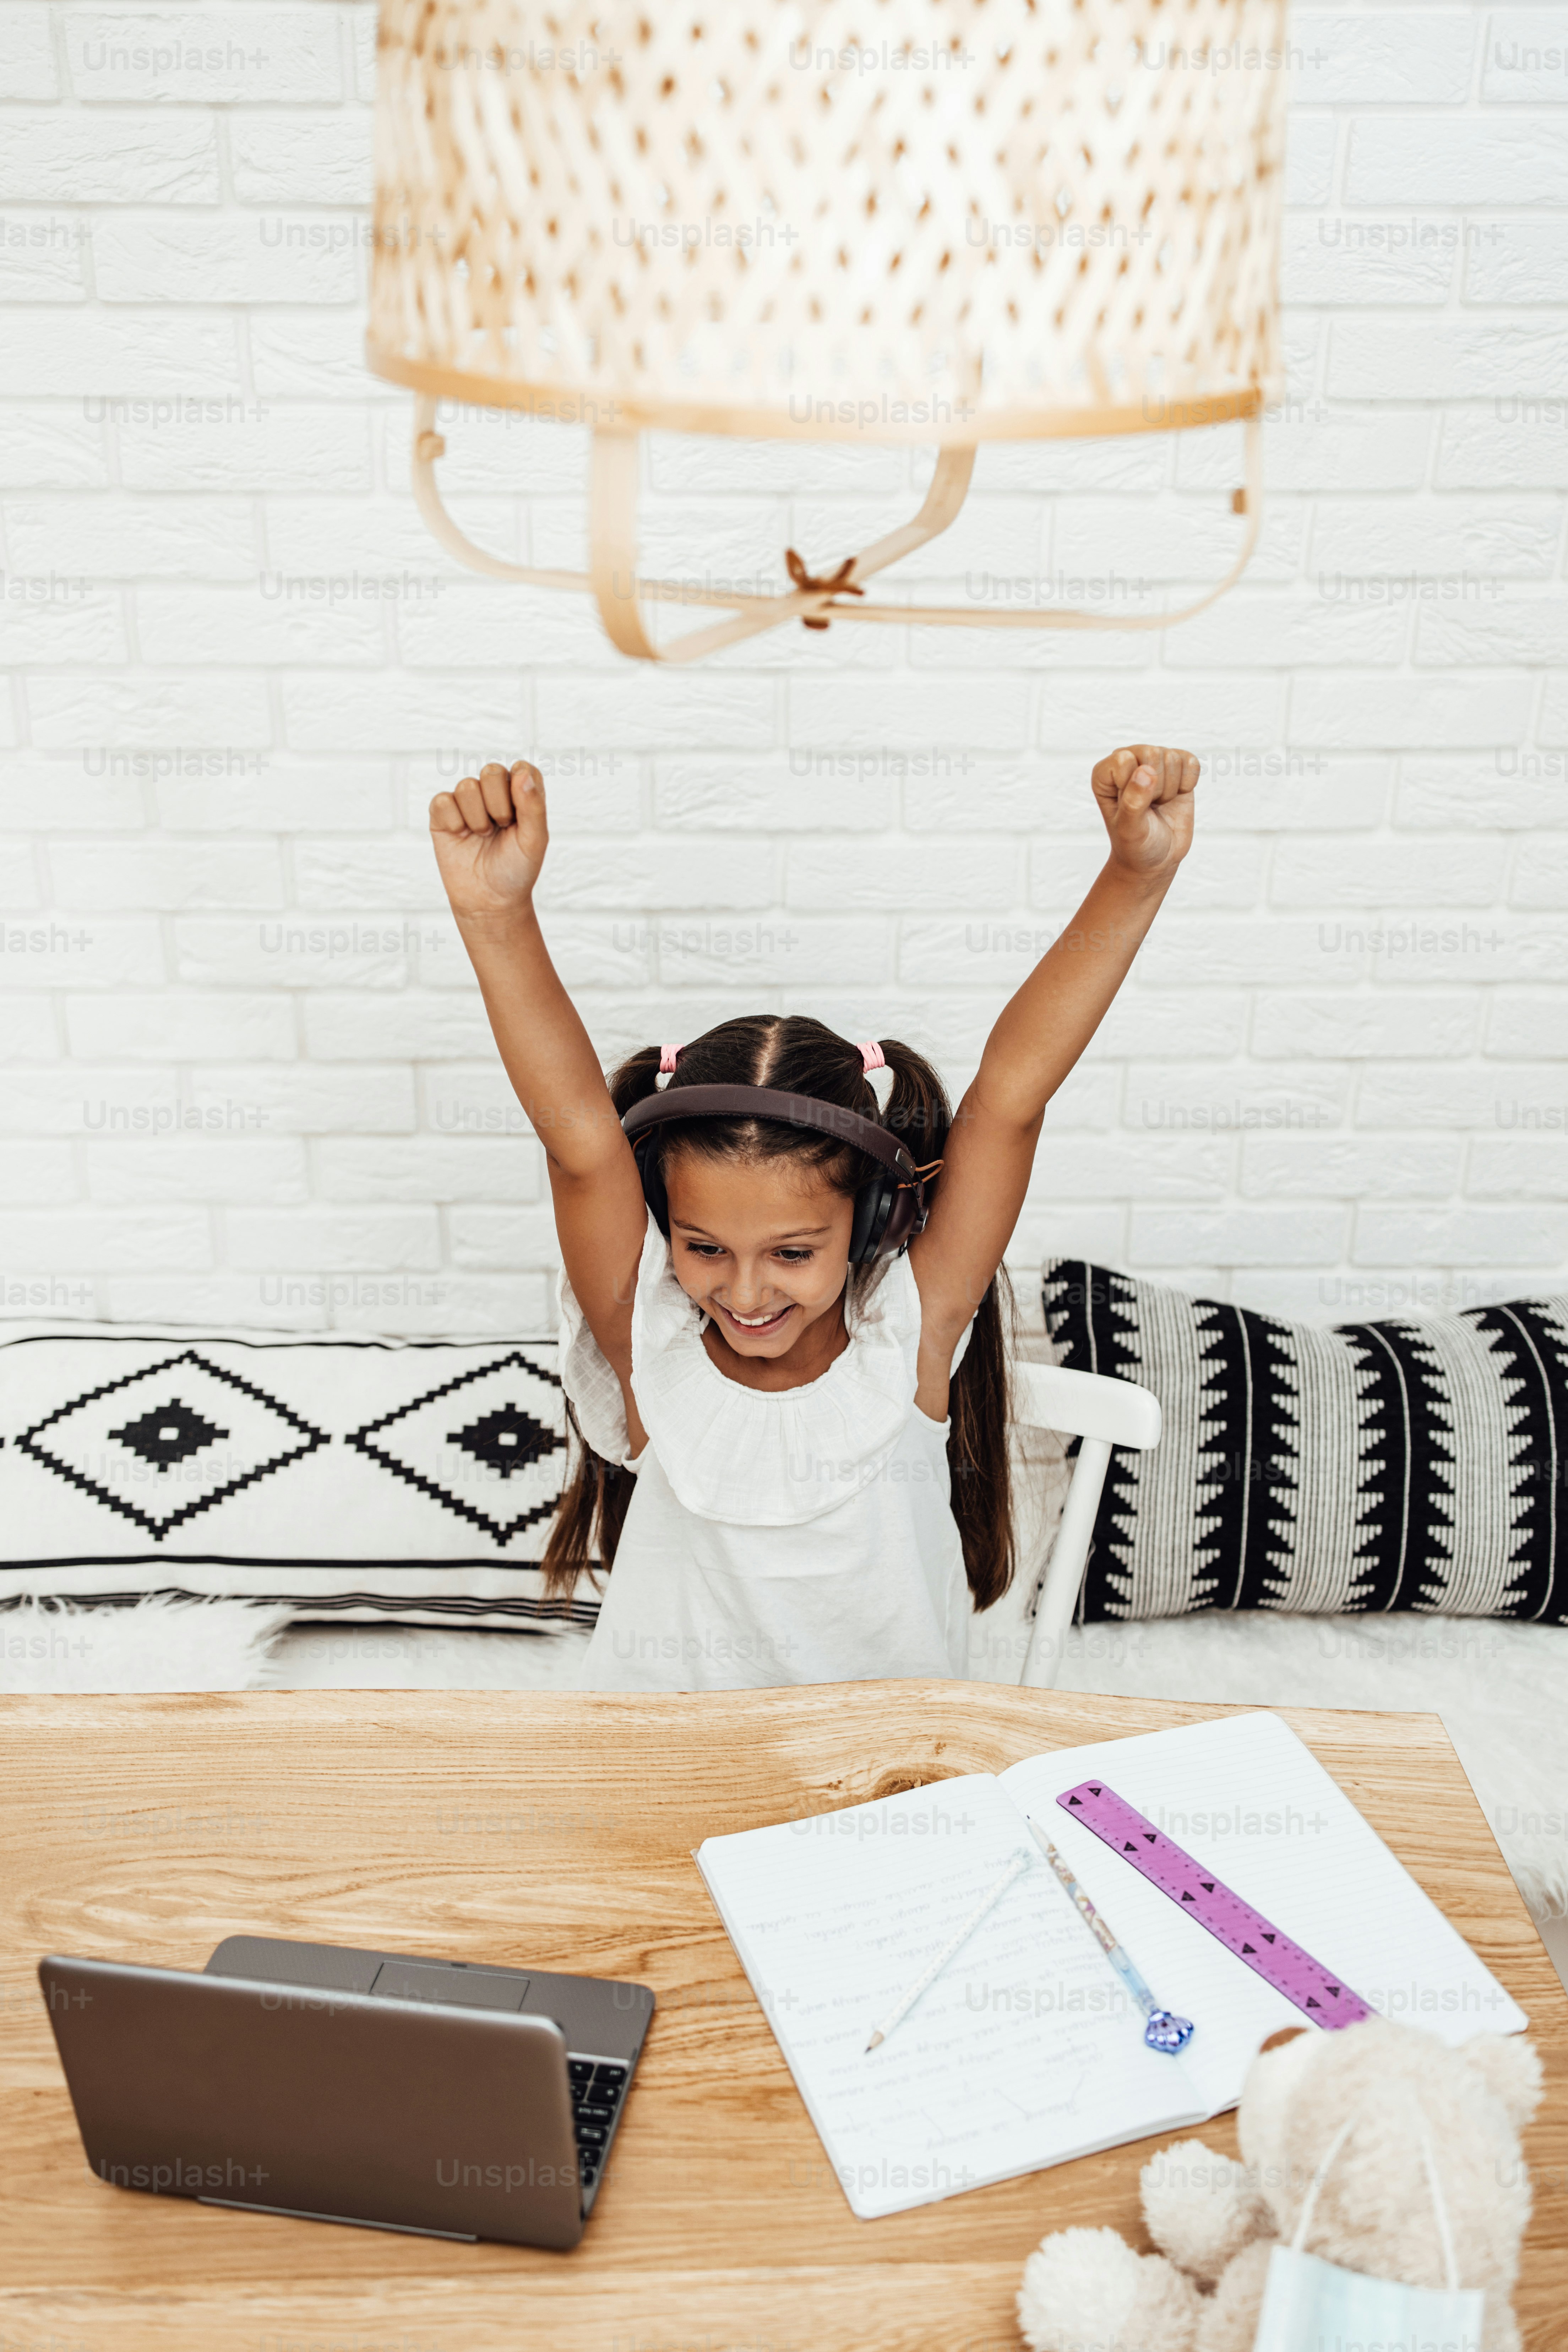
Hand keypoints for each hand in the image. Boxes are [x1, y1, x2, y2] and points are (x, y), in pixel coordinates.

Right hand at [429, 761, 546, 921]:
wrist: (489, 900)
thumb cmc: (516, 869)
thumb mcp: (534, 840)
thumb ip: (533, 805)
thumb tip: (521, 773)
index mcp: (520, 793)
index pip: (521, 769)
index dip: (520, 793)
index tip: (520, 820)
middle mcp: (493, 792)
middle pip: (491, 772)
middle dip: (498, 806)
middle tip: (501, 829)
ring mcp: (466, 801)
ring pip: (466, 786)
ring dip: (477, 818)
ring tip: (482, 836)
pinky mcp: (442, 813)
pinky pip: (443, 801)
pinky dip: (454, 823)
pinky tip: (461, 836)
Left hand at [1091, 744, 1199, 880]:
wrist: (1157, 859)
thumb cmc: (1136, 844)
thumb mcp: (1129, 829)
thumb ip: (1133, 801)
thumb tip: (1146, 770)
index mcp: (1105, 773)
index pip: (1125, 760)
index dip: (1135, 787)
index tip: (1132, 808)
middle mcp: (1128, 761)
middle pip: (1152, 753)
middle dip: (1157, 788)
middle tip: (1150, 807)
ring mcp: (1153, 762)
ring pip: (1172, 758)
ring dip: (1171, 789)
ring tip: (1159, 804)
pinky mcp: (1177, 766)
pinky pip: (1191, 762)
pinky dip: (1188, 784)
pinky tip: (1176, 796)